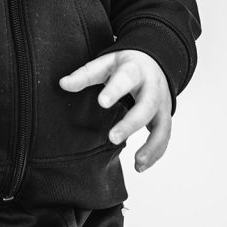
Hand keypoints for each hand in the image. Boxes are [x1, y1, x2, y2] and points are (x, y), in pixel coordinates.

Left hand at [59, 50, 171, 172]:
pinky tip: (141, 166)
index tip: (102, 102)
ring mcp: (162, 103)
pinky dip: (156, 152)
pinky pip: (164, 136)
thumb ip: (85, 74)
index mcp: (134, 70)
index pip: (125, 78)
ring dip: (152, 145)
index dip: (115, 90)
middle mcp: (152, 87)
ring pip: (162, 125)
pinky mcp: (165, 116)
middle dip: (131, 123)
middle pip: (146, 105)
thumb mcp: (106, 63)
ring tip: (138, 162)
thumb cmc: (126, 64)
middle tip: (113, 138)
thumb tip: (62, 84)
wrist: (155, 60)